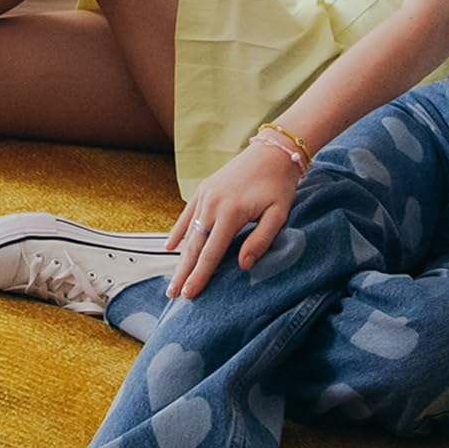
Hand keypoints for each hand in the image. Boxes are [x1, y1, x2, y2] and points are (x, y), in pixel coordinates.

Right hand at [162, 142, 299, 299]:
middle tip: (173, 295)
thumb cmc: (278, 186)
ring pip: (188, 232)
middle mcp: (212, 204)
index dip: (200, 275)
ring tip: (173, 280)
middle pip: (194, 245)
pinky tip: (170, 247)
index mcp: (230, 213)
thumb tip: (243, 266)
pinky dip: (178, 231)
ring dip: (179, 257)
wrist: (271, 152)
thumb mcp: (278, 215)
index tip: (189, 294)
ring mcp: (205, 195)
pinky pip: (187, 214)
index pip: (211, 253)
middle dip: (183, 272)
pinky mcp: (204, 189)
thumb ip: (259, 241)